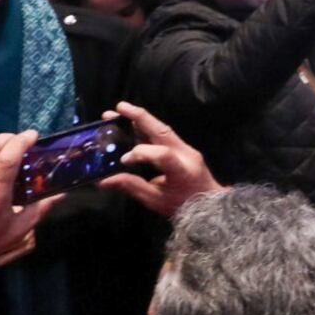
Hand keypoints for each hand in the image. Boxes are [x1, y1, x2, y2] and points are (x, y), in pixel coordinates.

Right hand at [97, 101, 222, 217]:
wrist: (209, 204)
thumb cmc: (183, 205)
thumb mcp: (156, 200)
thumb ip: (132, 187)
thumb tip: (104, 181)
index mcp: (182, 171)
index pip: (162, 155)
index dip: (141, 153)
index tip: (123, 160)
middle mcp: (186, 154)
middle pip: (163, 131)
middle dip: (139, 117)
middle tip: (118, 108)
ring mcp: (186, 149)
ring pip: (162, 129)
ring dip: (140, 119)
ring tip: (118, 112)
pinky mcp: (183, 148)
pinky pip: (163, 135)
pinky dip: (146, 128)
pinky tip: (130, 125)